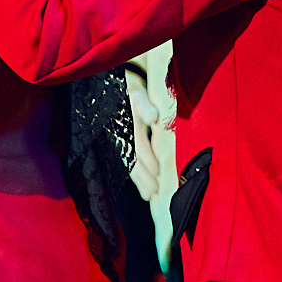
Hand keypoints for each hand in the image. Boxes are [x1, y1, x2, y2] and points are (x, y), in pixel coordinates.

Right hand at [125, 79, 162, 203]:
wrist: (123, 87)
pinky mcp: (123, 146)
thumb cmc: (137, 90)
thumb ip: (145, 105)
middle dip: (144, 177)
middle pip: (132, 159)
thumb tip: (152, 117)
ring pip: (130, 164)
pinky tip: (146, 190)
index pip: (137, 145)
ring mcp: (121, 141)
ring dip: (140, 180)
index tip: (160, 172)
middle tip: (156, 192)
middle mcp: (122, 134)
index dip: (148, 159)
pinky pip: (130, 163)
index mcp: (128, 123)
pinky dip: (139, 177)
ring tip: (151, 195)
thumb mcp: (141, 93)